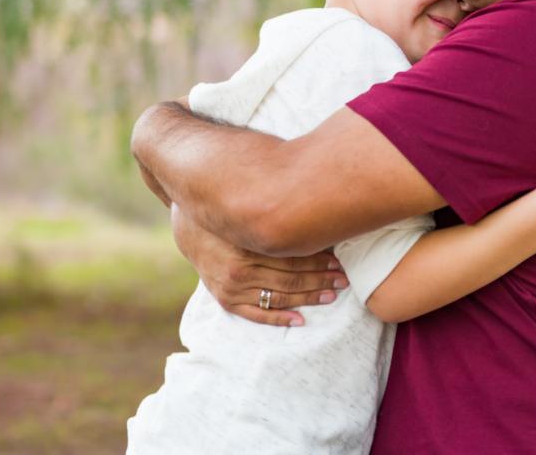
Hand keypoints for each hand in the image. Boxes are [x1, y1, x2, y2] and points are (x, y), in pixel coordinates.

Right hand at [170, 204, 348, 326]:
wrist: (192, 230)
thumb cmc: (230, 217)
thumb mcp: (250, 214)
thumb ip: (277, 220)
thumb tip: (317, 218)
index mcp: (246, 246)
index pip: (291, 259)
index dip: (318, 261)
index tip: (340, 262)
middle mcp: (238, 270)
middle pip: (289, 279)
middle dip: (320, 280)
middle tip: (343, 280)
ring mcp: (231, 288)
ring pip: (277, 297)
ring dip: (307, 298)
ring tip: (331, 295)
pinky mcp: (226, 300)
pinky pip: (256, 314)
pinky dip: (279, 318)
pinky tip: (300, 320)